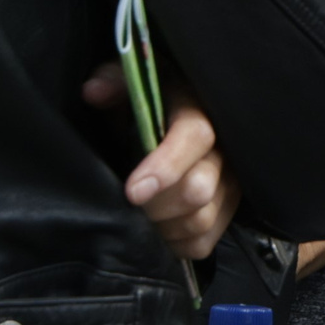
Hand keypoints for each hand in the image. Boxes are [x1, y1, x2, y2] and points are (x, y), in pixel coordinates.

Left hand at [82, 67, 237, 260]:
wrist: (171, 120)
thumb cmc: (146, 101)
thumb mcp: (130, 81)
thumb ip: (114, 81)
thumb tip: (94, 91)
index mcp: (199, 110)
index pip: (196, 138)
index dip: (165, 167)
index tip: (132, 191)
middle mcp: (224, 149)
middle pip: (199, 190)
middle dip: (156, 206)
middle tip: (127, 205)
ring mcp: (231, 183)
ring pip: (201, 220)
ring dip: (163, 226)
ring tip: (139, 216)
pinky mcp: (228, 211)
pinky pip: (203, 242)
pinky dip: (174, 243)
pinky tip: (156, 228)